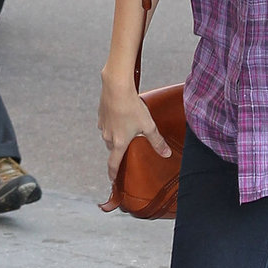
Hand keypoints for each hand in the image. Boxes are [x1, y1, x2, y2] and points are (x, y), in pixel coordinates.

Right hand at [97, 76, 170, 210]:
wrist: (116, 87)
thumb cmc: (132, 107)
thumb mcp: (148, 126)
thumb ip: (157, 141)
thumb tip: (166, 154)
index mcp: (119, 143)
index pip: (113, 163)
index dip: (113, 173)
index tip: (112, 179)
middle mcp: (108, 136)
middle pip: (112, 149)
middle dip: (118, 151)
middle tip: (126, 151)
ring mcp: (103, 125)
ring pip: (109, 136)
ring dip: (116, 136)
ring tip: (126, 130)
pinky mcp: (101, 114)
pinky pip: (106, 124)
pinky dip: (113, 124)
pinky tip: (121, 116)